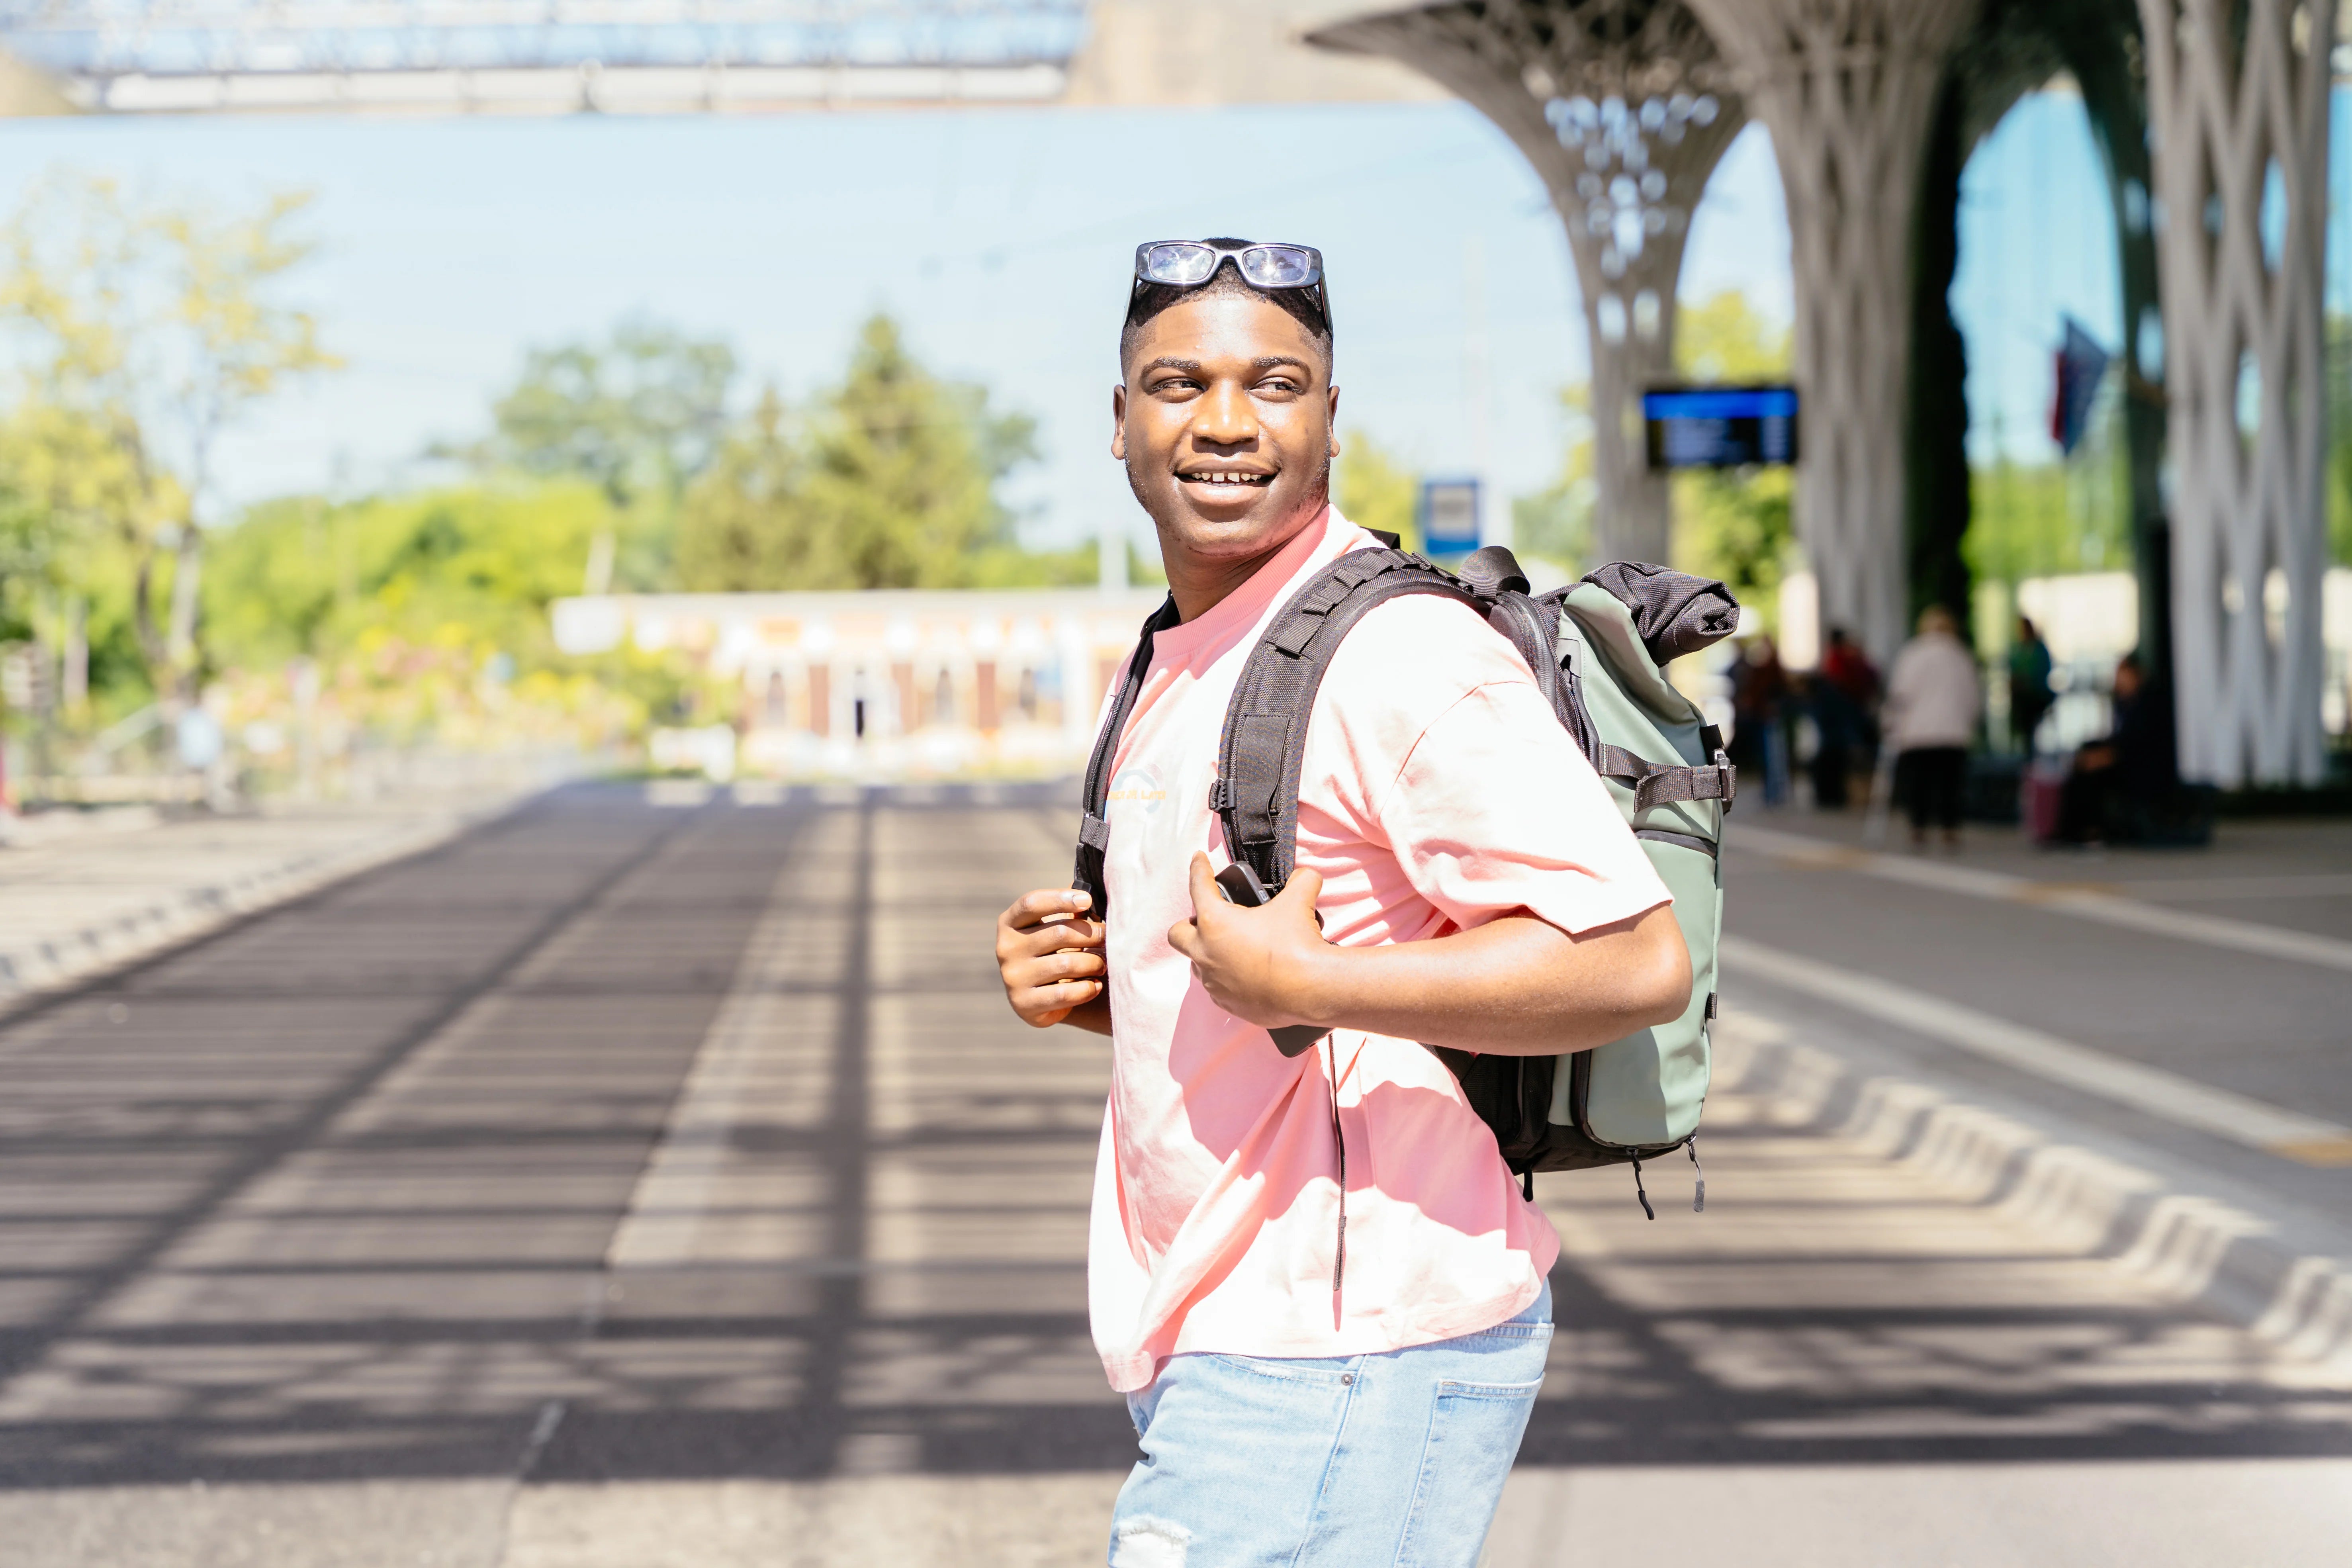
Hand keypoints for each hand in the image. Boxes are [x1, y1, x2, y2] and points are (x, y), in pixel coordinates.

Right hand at [996, 888, 1106, 1027]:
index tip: (1088, 900)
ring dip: (1094, 963)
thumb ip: (1068, 911)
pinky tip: (1096, 984)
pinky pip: (1065, 994)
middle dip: (1092, 934)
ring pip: (1066, 964)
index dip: (1060, 898)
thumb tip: (1091, 898)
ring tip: (1103, 964)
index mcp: (1009, 923)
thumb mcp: (1054, 927)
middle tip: (1108, 937)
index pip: (1031, 903)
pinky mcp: (1024, 1004)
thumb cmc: (1052, 951)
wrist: (1039, 997)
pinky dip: (1088, 988)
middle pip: (1059, 933)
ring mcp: (1013, 978)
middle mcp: (1006, 949)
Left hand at [1167, 853, 1330, 1028]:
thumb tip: (1306, 877)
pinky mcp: (1229, 1004)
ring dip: (1209, 953)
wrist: (1311, 989)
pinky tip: (1247, 973)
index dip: (1198, 868)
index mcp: (1214, 923)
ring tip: (1232, 946)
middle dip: (1190, 924)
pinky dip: (1228, 978)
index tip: (1199, 860)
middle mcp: (1206, 954)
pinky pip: (1218, 988)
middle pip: (1178, 934)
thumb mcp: (1299, 901)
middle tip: (1210, 918)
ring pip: (1197, 964)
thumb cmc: (1296, 945)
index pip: (1198, 886)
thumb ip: (1300, 881)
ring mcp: (1215, 983)